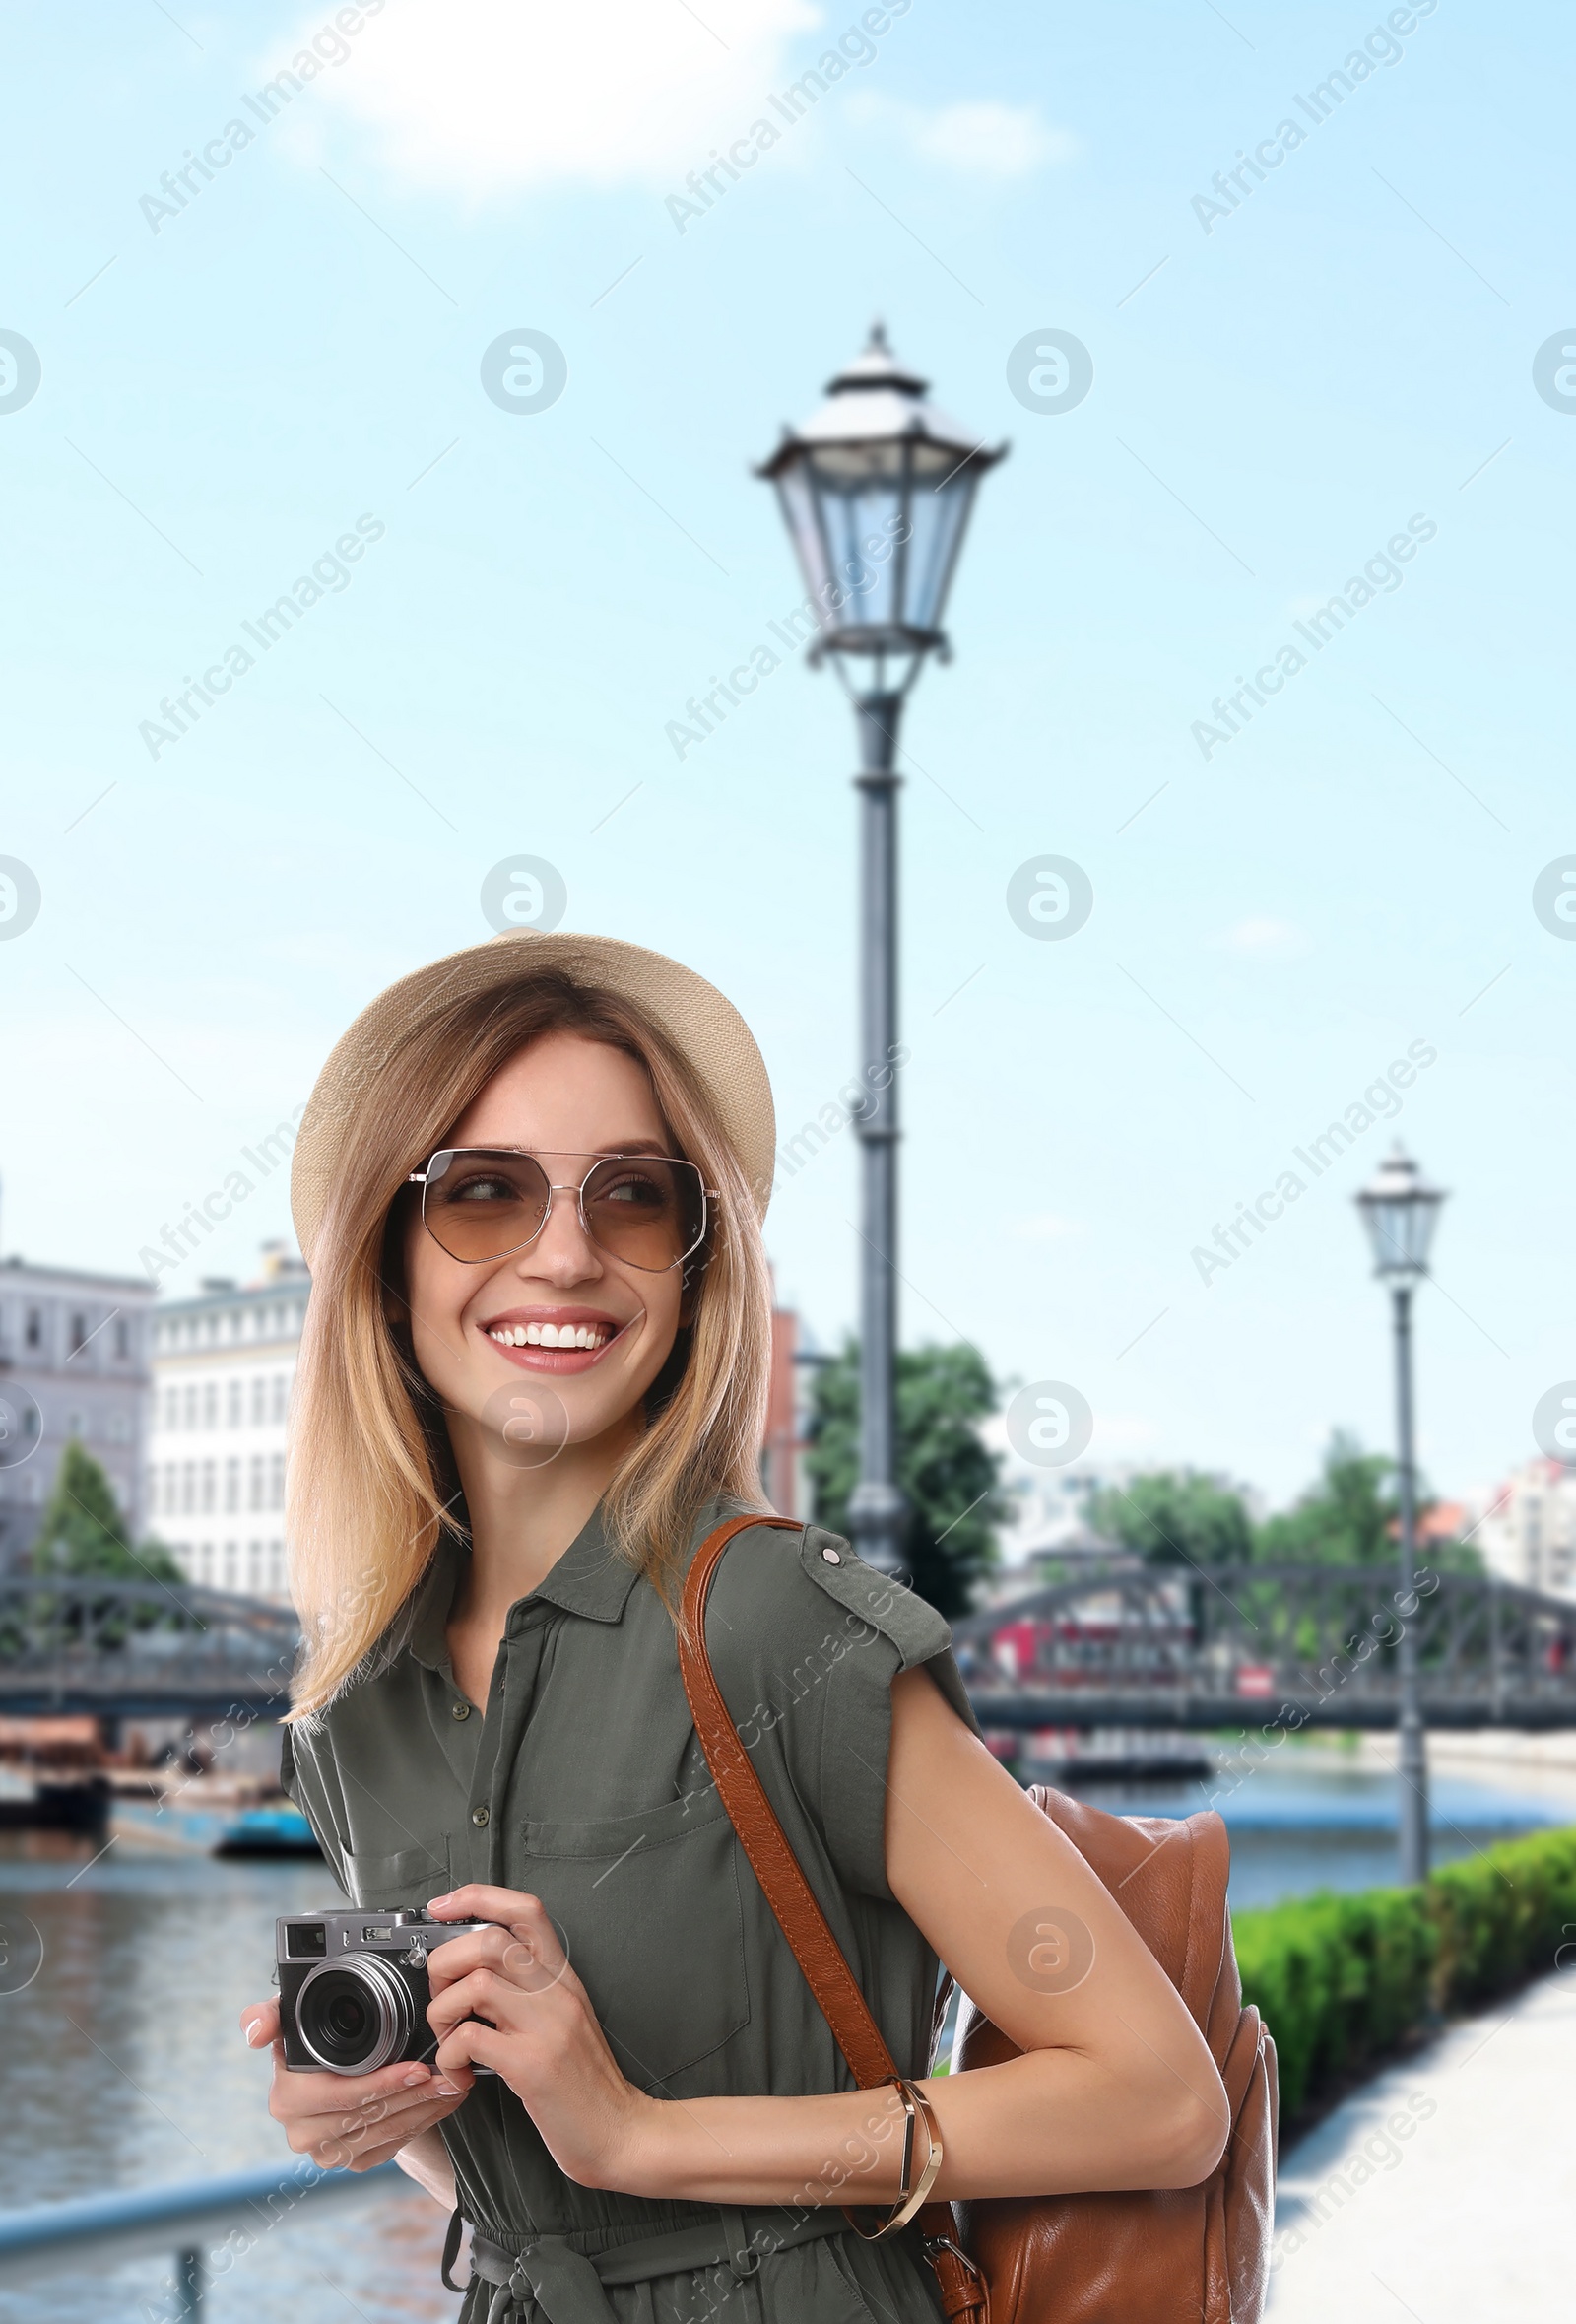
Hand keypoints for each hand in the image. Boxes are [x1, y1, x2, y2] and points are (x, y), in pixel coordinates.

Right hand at [240, 1997, 472, 2172]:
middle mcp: (303, 2132)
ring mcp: (328, 2153)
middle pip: (371, 2117)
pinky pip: (394, 2146)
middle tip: (449, 2072)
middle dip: (415, 2094)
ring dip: (426, 2107)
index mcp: (288, 2098)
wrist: (332, 2071)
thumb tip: (253, 2034)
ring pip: (387, 2133)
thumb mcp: (293, 2018)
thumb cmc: (314, 2038)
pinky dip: (423, 2122)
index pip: (342, 2096)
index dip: (382, 2084)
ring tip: (453, 2083)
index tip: (418, 2068)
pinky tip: (442, 2102)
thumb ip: (269, 2015)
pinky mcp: (353, 2163)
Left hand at [425, 1885, 656, 2191]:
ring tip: (449, 2040)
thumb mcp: (566, 2020)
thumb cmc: (587, 2083)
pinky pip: (471, 2038)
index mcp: (562, 1978)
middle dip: (445, 1963)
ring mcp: (546, 2026)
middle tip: (441, 1997)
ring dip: (444, 2011)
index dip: (477, 1897)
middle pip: (489, 1940)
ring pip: (475, 1983)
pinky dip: (450, 2054)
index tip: (443, 1906)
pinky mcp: (532, 2065)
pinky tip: (460, 2073)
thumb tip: (474, 1975)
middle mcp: (556, 1993)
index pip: (524, 1910)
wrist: (622, 2132)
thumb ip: (529, 1992)